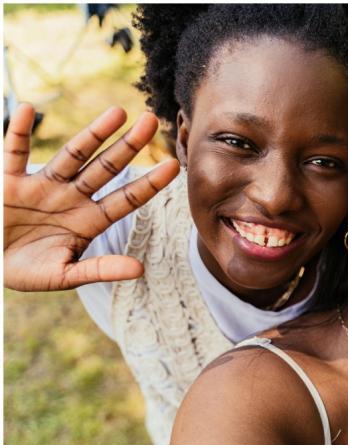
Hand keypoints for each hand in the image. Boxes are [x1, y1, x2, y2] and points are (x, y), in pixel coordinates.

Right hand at [4, 103, 179, 290]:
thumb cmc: (24, 271)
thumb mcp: (63, 275)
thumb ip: (99, 269)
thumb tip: (139, 270)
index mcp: (88, 220)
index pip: (126, 199)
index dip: (149, 183)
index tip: (174, 166)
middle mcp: (70, 197)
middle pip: (106, 168)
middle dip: (128, 146)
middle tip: (151, 120)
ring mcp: (41, 186)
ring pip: (72, 155)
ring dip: (93, 133)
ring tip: (118, 112)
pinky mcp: (7, 181)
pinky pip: (14, 152)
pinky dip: (18, 132)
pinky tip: (28, 110)